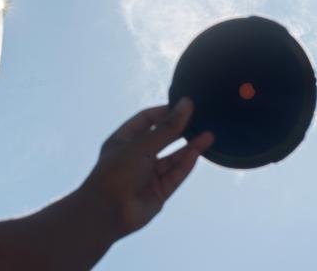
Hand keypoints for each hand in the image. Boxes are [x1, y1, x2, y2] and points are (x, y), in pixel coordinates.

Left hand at [79, 98, 214, 239]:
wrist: (108, 212)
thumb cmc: (118, 171)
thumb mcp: (142, 145)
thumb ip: (167, 128)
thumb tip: (186, 104)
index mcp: (124, 140)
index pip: (146, 119)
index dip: (164, 112)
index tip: (185, 105)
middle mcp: (136, 155)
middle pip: (162, 138)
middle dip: (180, 129)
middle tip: (202, 117)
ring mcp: (148, 174)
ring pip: (172, 157)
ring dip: (189, 147)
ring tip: (209, 134)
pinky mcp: (159, 191)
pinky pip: (175, 174)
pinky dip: (186, 163)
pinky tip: (198, 152)